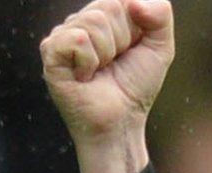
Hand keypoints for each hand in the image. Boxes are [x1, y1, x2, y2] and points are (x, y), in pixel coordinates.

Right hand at [40, 0, 175, 172]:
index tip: (132, 50)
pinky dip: (89, 61)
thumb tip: (135, 1)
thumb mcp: (160, 48)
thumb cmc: (135, 87)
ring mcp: (63, 34)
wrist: (120, 121)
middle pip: (109, 6)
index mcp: (105, 15)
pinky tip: (85, 76)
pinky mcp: (51, 51)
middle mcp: (82, 20)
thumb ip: (160, 15)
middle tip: (115, 63)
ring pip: (94, 21)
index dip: (136, 27)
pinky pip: (78, 39)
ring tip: (100, 71)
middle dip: (122, 40)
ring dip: (107, 53)